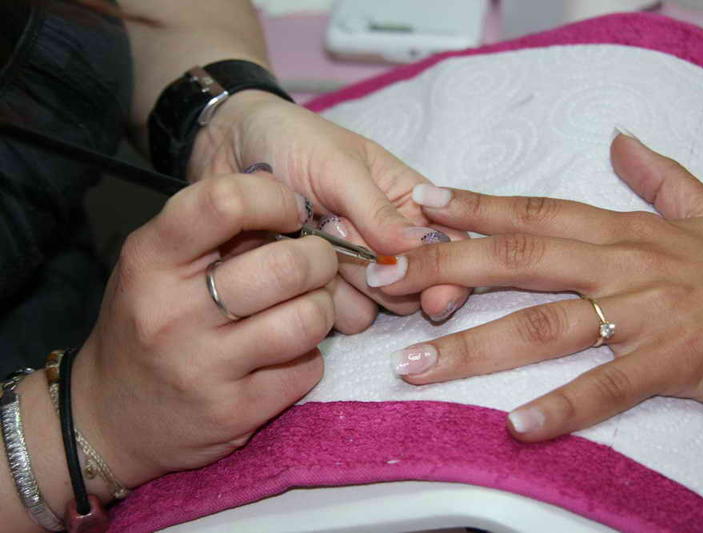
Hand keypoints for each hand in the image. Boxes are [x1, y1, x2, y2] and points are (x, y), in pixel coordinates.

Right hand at [71, 173, 336, 486]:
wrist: (111, 416)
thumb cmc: (147, 322)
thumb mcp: (156, 264)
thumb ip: (214, 232)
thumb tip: (293, 205)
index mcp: (150, 259)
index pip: (225, 203)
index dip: (276, 199)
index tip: (292, 211)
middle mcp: (173, 312)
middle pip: (286, 266)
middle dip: (319, 258)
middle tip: (317, 262)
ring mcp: (203, 367)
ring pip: (308, 319)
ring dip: (322, 307)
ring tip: (308, 305)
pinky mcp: (234, 411)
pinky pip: (308, 368)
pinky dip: (309, 356)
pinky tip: (287, 353)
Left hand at [188, 91, 470, 332]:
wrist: (229, 149)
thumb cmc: (293, 142)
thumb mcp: (338, 166)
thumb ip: (377, 210)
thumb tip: (417, 251)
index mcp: (409, 207)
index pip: (449, 252)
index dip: (448, 279)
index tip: (433, 297)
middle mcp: (386, 246)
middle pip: (410, 293)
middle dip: (378, 275)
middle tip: (336, 230)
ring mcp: (350, 273)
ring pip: (369, 312)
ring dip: (338, 284)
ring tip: (307, 235)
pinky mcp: (314, 291)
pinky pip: (327, 317)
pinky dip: (307, 294)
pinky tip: (286, 257)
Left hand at [367, 133, 702, 441]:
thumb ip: (658, 177)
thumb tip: (620, 138)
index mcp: (624, 231)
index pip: (533, 212)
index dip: (473, 205)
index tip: (416, 202)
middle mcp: (623, 263)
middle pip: (517, 259)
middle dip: (444, 266)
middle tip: (381, 276)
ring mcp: (644, 312)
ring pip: (543, 325)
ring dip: (473, 346)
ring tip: (413, 365)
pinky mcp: (673, 360)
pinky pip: (607, 386)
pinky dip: (561, 406)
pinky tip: (516, 425)